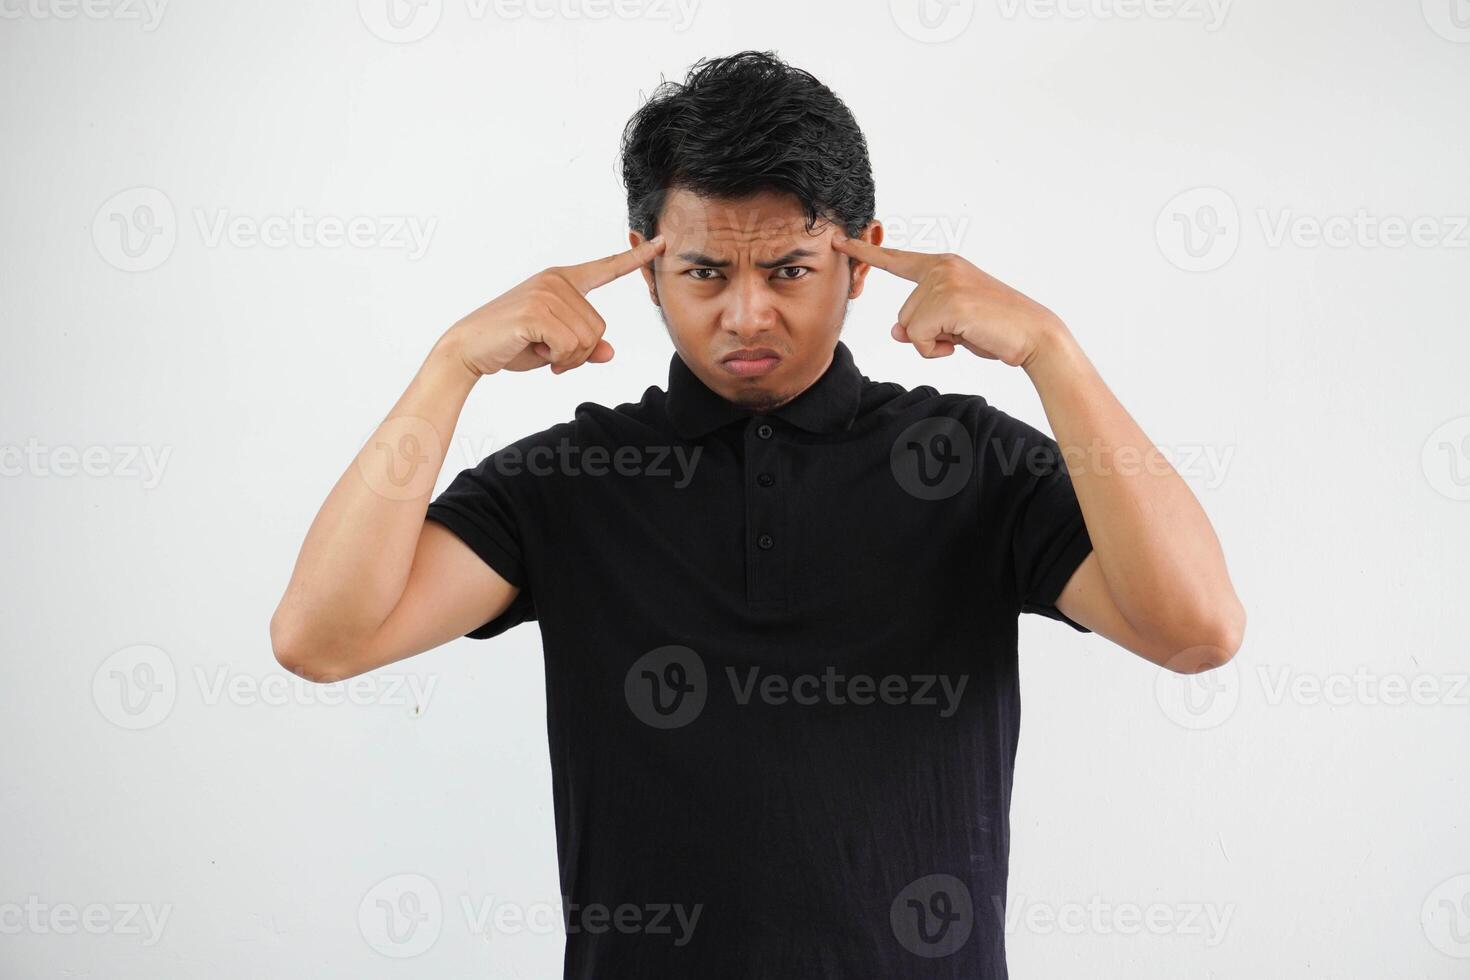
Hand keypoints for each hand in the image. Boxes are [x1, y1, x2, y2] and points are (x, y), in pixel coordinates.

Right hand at [441, 236, 665, 376]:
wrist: (467, 349)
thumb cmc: (511, 344)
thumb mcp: (554, 346)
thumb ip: (584, 346)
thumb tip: (610, 353)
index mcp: (562, 281)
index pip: (605, 268)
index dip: (635, 258)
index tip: (661, 243)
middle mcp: (557, 281)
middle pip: (599, 329)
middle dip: (578, 353)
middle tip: (550, 353)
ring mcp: (546, 293)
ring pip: (587, 340)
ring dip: (567, 358)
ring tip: (540, 351)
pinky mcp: (536, 310)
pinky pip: (569, 346)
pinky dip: (556, 359)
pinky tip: (535, 352)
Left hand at [831, 234, 1061, 367]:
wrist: (1034, 335)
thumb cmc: (996, 328)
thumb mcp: (951, 323)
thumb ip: (921, 320)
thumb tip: (896, 331)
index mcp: (943, 265)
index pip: (897, 260)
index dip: (865, 253)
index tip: (839, 241)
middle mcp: (941, 268)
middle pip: (903, 314)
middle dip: (927, 334)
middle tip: (962, 330)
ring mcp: (944, 282)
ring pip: (909, 328)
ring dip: (933, 342)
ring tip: (966, 334)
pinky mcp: (947, 302)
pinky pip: (918, 339)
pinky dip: (936, 350)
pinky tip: (961, 342)